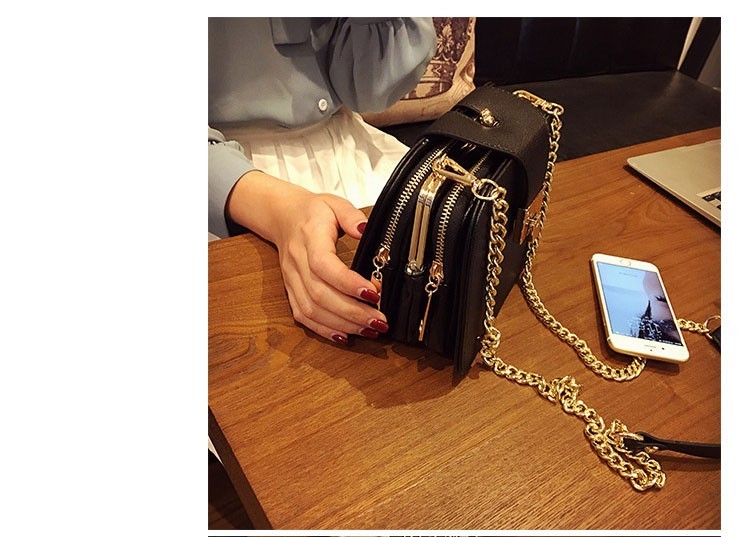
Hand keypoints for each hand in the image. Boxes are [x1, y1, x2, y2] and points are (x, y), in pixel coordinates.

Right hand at [227, 171, 388, 343]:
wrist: (283, 218)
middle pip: (320, 294)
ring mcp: (292, 280)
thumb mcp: (334, 203)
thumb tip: (365, 229)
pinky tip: (345, 336)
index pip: (324, 265)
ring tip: (369, 330)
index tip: (373, 293)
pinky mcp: (291, 291)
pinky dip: (324, 330)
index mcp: (309, 238)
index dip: (348, 283)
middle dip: (352, 312)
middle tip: (379, 320)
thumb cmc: (312, 212)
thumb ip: (351, 216)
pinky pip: (303, 316)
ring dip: (342, 324)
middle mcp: (297, 262)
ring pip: (312, 310)